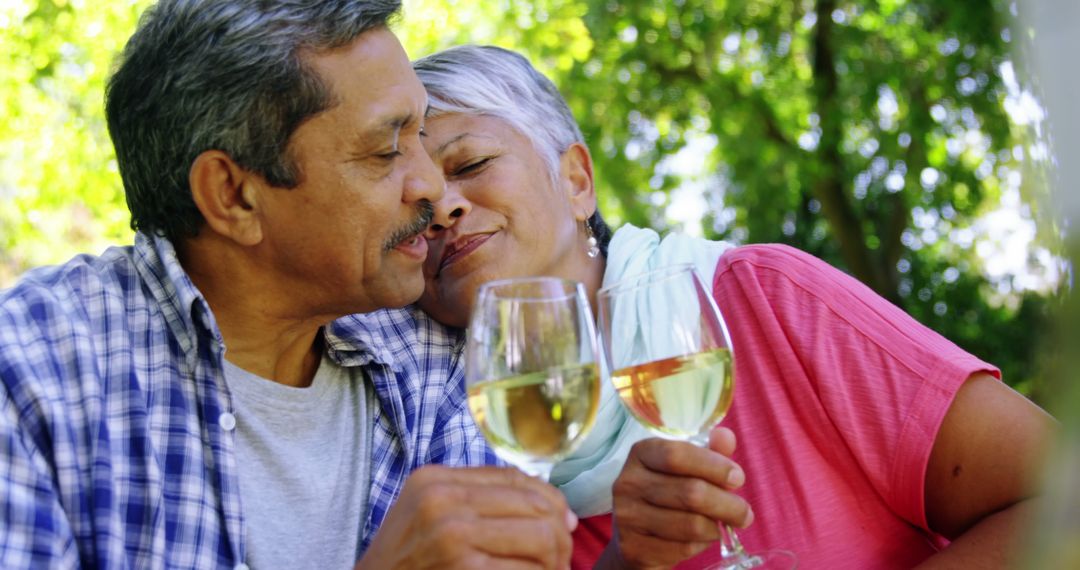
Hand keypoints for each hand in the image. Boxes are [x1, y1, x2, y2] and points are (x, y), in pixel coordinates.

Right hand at [356, 465, 576, 569]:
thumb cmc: (405, 560)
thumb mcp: (427, 513)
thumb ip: (475, 498)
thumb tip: (553, 508)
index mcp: (435, 479)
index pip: (514, 477)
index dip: (551, 498)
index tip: (567, 521)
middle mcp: (442, 500)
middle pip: (533, 505)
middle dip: (559, 535)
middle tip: (562, 558)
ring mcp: (451, 535)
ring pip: (540, 537)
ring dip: (556, 561)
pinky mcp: (461, 569)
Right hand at [607, 427, 752, 568]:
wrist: (635, 538)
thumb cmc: (666, 496)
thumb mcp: (685, 469)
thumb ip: (708, 453)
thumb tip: (726, 437)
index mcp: (641, 454)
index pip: (677, 455)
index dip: (714, 466)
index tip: (738, 478)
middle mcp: (628, 482)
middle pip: (690, 493)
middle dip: (727, 505)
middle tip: (744, 513)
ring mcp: (627, 516)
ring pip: (690, 524)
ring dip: (717, 527)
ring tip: (724, 525)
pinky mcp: (633, 547)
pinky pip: (682, 548)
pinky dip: (702, 544)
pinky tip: (702, 538)